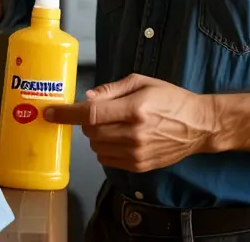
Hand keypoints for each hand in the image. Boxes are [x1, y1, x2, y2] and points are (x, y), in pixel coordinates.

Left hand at [44, 74, 218, 172]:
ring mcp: (136, 153)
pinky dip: (106, 148)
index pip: (91, 114)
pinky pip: (107, 160)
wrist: (199, 126)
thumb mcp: (143, 82)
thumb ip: (112, 90)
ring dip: (96, 136)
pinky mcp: (139, 166)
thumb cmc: (172, 99)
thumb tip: (88, 97)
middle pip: (90, 132)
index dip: (67, 114)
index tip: (50, 113)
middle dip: (87, 122)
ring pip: (96, 147)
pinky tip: (120, 138)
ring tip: (115, 125)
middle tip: (100, 113)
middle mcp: (134, 134)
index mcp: (135, 109)